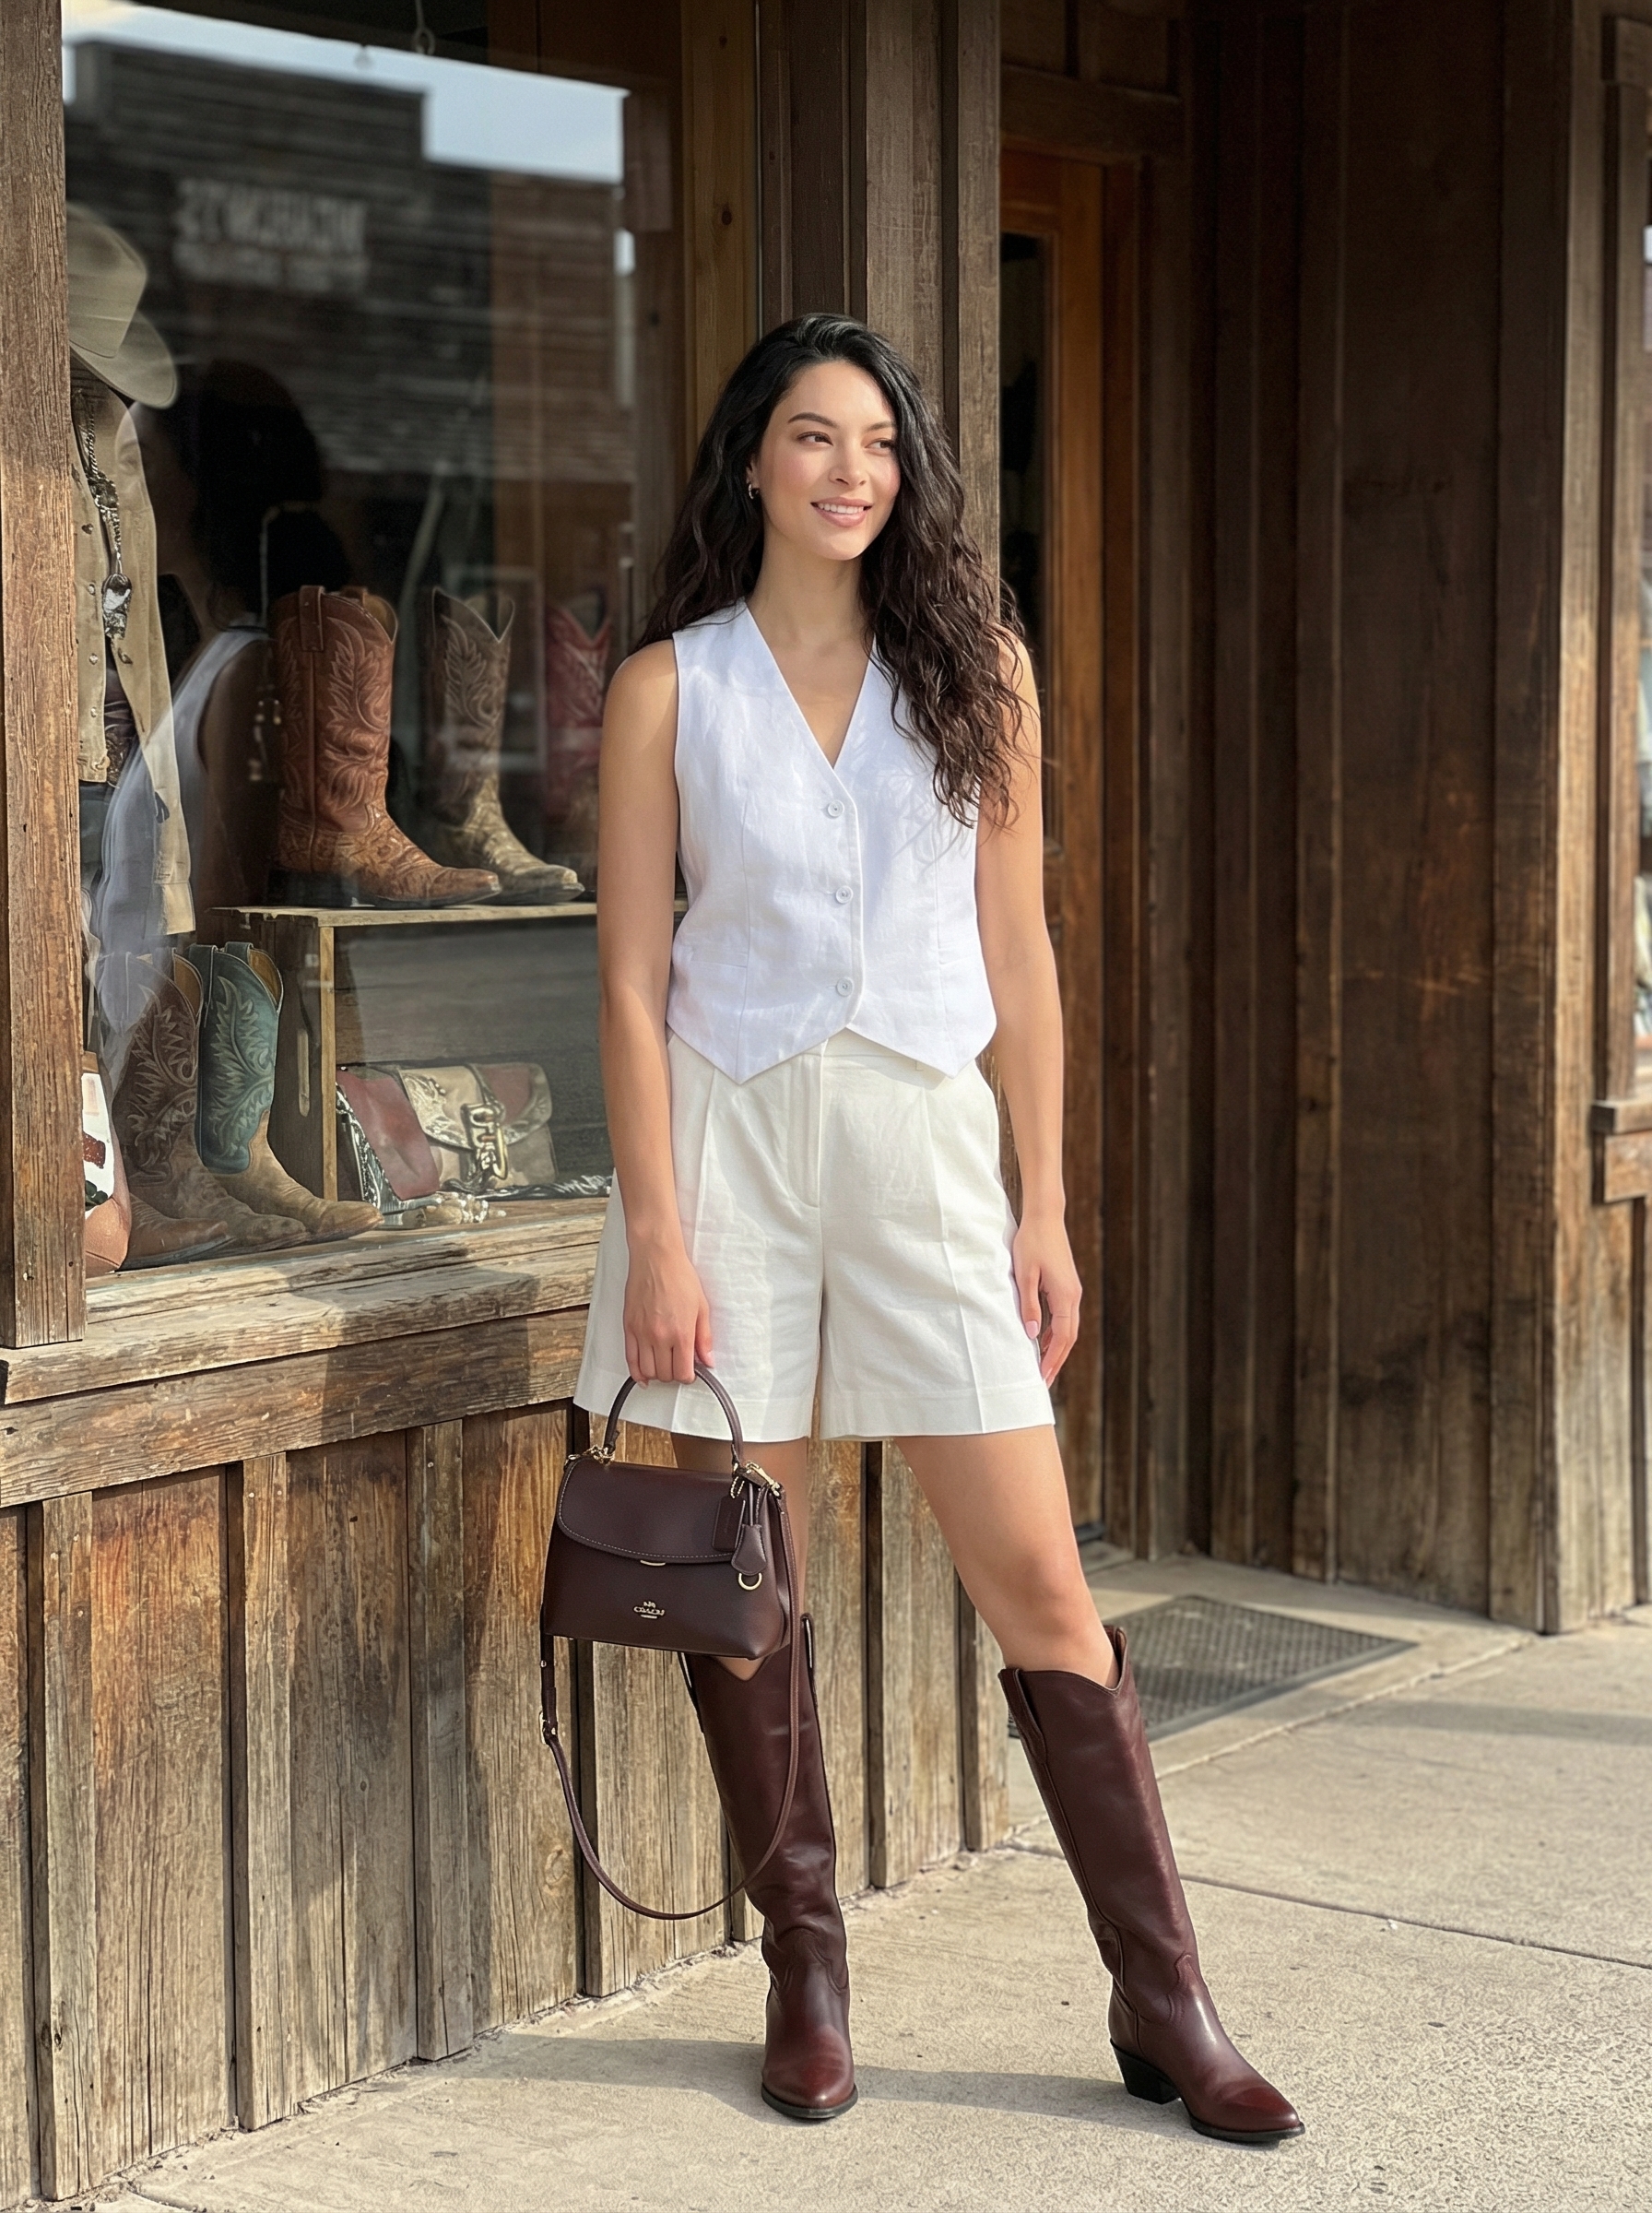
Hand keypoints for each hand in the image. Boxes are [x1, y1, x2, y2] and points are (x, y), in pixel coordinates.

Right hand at [622, 1234, 713, 1383]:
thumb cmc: (679, 1277)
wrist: (656, 1258)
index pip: (683, 1372)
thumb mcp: (702, 1307)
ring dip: (657, 1374)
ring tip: (664, 1365)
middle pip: (665, 1374)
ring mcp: (642, 1333)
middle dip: (674, 1375)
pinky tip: (643, 1376)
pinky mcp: (629, 1327)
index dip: (689, 1376)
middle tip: (679, 1365)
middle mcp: (660, 1336)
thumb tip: (708, 1359)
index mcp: (681, 1332)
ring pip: (647, 1371)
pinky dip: (636, 1372)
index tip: (691, 1371)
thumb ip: (704, 1337)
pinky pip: (630, 1359)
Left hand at [1012, 1211, 1081, 1385]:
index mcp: (1065, 1297)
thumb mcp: (1025, 1276)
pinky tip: (1042, 1339)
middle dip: (1057, 1360)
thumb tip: (1031, 1335)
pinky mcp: (1067, 1286)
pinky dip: (1055, 1333)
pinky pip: (1064, 1317)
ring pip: (1068, 1328)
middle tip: (1044, 1381)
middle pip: (1069, 1338)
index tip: (1042, 1377)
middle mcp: (1073, 1296)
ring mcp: (1072, 1291)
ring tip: (1043, 1366)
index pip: (1061, 1338)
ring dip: (1056, 1348)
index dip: (1052, 1360)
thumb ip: (1029, 1306)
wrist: (1045, 1217)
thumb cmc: (1032, 1243)